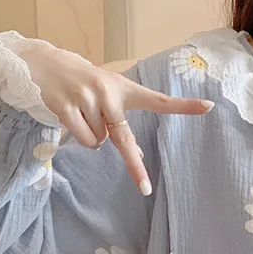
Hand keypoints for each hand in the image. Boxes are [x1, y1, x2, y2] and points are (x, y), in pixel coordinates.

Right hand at [19, 44, 213, 194]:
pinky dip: (80, 137)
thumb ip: (124, 126)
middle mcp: (109, 92)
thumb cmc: (85, 86)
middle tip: (146, 189)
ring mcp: (87, 98)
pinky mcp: (66, 106)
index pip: (159, 100)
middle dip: (135, 166)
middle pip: (125, 139)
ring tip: (83, 113)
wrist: (43, 64)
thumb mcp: (108, 100)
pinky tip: (72, 117)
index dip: (184, 106)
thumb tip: (137, 156)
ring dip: (93, 135)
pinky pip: (84, 140)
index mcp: (125, 89)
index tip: (209, 106)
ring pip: (100, 142)